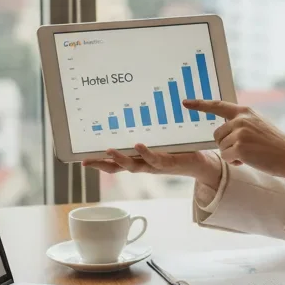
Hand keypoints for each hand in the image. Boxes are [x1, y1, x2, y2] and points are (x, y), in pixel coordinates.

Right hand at [82, 146, 221, 193]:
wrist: (201, 163)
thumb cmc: (180, 151)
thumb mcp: (161, 142)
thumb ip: (150, 134)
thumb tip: (136, 116)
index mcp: (140, 160)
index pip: (116, 164)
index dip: (100, 163)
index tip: (82, 160)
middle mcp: (145, 165)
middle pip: (118, 167)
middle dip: (102, 164)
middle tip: (85, 161)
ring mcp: (155, 165)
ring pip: (134, 166)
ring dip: (120, 159)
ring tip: (108, 151)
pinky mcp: (168, 162)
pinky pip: (155, 159)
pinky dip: (146, 153)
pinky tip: (138, 145)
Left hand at [183, 99, 284, 185]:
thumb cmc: (275, 145)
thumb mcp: (258, 125)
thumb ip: (241, 123)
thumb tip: (222, 131)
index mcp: (245, 111)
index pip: (218, 105)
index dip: (200, 104)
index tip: (185, 103)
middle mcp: (241, 119)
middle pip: (217, 134)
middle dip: (226, 144)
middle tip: (245, 149)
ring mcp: (240, 133)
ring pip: (220, 147)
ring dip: (231, 154)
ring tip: (250, 154)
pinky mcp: (239, 147)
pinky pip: (226, 157)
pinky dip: (234, 162)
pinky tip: (248, 161)